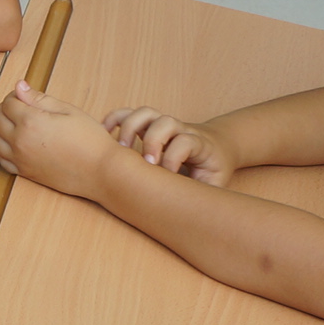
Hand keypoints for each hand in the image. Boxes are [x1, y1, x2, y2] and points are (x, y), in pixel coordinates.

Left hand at [0, 81, 125, 197]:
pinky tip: (11, 142)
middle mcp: (20, 141)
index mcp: (30, 122)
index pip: (8, 103)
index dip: (14, 96)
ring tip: (14, 123)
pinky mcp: (23, 172)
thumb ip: (39, 99)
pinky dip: (0, 147)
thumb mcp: (67, 110)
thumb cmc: (90, 139)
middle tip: (19, 107)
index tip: (23, 96)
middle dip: (5, 109)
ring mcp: (20, 158)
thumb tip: (19, 87)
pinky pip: (0, 158)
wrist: (101, 171)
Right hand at [101, 105, 235, 184]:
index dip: (173, 159)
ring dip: (128, 127)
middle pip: (165, 121)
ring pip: (145, 113)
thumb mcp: (216, 182)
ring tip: (120, 149)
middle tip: (146, 164)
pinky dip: (114, 120)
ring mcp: (163, 125)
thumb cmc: (213, 168)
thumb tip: (191, 212)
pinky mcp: (149, 124)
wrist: (218, 145)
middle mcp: (181, 129)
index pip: (184, 142)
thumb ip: (206, 194)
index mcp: (199, 144)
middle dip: (152, 141)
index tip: (168, 177)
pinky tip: (105, 135)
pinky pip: (128, 113)